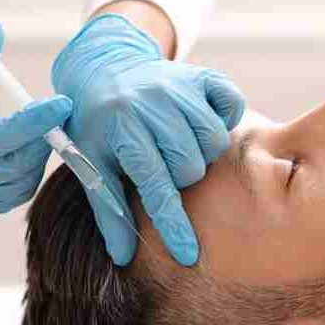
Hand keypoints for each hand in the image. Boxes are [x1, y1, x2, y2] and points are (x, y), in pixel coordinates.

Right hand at [0, 21, 72, 219]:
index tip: (61, 104)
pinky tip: (23, 158)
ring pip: (14, 189)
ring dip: (35, 162)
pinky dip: (24, 180)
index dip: (34, 123)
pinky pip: (8, 202)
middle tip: (52, 120)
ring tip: (37, 137)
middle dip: (39, 143)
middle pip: (10, 168)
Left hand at [52, 14, 244, 265]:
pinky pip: (233, 104)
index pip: (155, 186)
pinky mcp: (202, 74)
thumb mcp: (92, 163)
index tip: (188, 255)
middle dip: (182, 176)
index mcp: (121, 128)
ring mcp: (179, 84)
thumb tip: (122, 257)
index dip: (173, 225)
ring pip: (216, 140)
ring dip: (202, 151)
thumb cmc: (98, 125)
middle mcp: (152, 103)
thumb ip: (109, 209)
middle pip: (192, 167)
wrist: (105, 67)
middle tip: (164, 163)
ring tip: (179, 144)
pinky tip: (201, 120)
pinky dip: (225, 117)